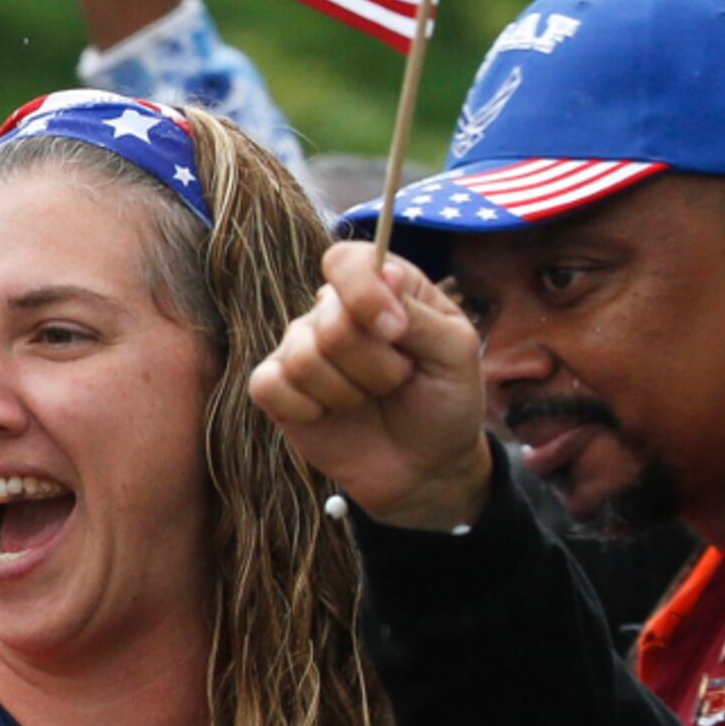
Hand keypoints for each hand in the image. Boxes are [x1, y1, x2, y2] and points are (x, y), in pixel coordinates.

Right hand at [250, 241, 501, 533]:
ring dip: (347, 392)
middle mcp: (333, 311)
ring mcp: (299, 348)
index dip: (364, 292)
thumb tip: (385, 272)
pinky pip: (269, 385)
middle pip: (329, 320)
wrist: (424, 465)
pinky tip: (328, 416)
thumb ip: (420, 311)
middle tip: (398, 381)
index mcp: (380, 288)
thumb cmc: (444, 400)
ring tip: (368, 399)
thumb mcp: (455, 352)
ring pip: (302, 358)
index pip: (346, 260)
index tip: (397, 332)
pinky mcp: (275, 388)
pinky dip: (306, 408)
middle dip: (373, 365)